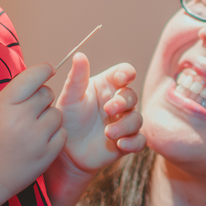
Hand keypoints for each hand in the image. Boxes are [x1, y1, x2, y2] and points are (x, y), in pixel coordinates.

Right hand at [0, 62, 64, 205]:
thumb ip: (12, 96)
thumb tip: (37, 79)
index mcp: (3, 105)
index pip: (32, 76)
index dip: (45, 69)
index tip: (50, 69)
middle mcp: (21, 119)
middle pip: (47, 94)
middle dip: (42, 98)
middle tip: (31, 110)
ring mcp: (35, 138)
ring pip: (57, 114)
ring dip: (49, 118)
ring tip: (33, 129)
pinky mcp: (47, 155)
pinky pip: (62, 134)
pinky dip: (54, 136)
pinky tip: (39, 142)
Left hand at [56, 53, 144, 174]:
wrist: (66, 151)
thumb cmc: (68, 119)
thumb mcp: (70, 98)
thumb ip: (76, 78)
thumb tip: (79, 54)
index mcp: (106, 86)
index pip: (124, 73)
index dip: (127, 73)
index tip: (121, 78)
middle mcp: (118, 102)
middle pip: (132, 95)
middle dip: (123, 101)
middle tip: (108, 108)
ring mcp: (123, 122)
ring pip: (136, 119)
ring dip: (125, 125)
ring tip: (109, 133)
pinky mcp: (127, 141)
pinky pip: (139, 141)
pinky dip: (133, 142)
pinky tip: (120, 145)